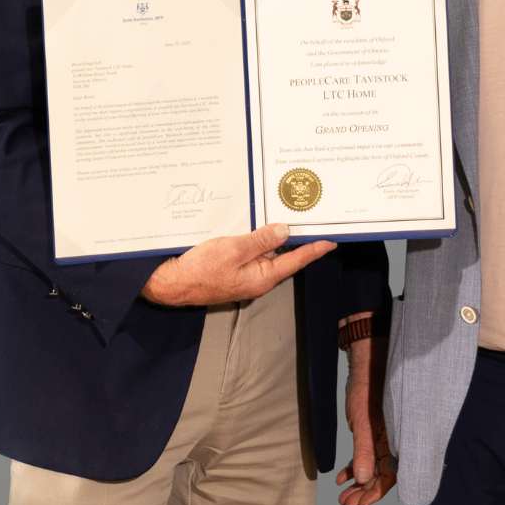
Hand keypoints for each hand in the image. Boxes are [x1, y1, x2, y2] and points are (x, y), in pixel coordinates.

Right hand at [139, 223, 335, 307]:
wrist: (174, 284)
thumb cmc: (200, 270)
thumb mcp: (233, 250)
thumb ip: (259, 241)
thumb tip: (284, 231)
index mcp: (263, 277)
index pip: (296, 260)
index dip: (314, 250)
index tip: (330, 242)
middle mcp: (259, 279)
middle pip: (284, 257)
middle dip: (296, 240)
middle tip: (310, 223)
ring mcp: (247, 277)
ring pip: (268, 254)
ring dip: (275, 239)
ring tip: (286, 221)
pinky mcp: (236, 272)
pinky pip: (254, 255)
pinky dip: (259, 242)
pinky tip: (257, 230)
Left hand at [336, 324, 394, 504]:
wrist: (366, 359)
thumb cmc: (367, 386)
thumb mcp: (362, 420)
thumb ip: (364, 449)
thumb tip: (364, 479)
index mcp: (397, 438)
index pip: (391, 474)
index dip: (376, 491)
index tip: (360, 504)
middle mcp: (393, 439)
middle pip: (382, 473)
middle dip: (365, 490)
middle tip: (347, 503)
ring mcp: (383, 434)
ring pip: (373, 465)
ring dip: (359, 481)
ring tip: (343, 495)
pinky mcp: (373, 428)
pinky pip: (366, 452)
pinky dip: (355, 464)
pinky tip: (343, 475)